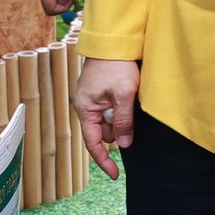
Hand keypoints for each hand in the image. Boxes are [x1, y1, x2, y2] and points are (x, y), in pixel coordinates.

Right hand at [72, 58, 139, 177]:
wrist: (113, 39)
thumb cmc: (117, 65)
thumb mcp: (124, 94)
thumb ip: (123, 121)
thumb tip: (124, 145)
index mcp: (85, 109)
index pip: (93, 143)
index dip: (104, 161)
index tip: (115, 175)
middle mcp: (85, 106)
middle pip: (104, 132)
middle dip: (119, 128)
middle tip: (129, 107)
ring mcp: (92, 99)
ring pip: (110, 120)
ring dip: (121, 116)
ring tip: (129, 95)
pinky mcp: (100, 92)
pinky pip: (111, 108)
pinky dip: (121, 107)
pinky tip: (127, 94)